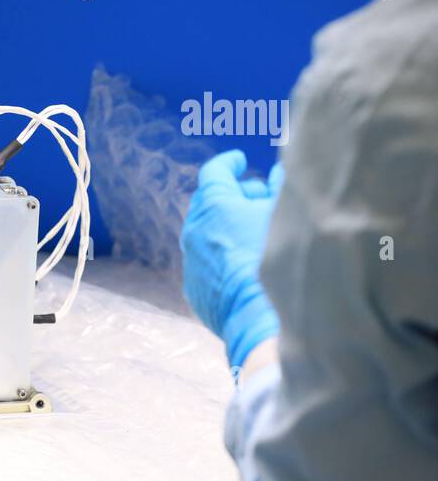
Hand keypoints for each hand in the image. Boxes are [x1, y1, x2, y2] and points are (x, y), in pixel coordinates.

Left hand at [180, 149, 282, 367]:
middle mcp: (194, 231)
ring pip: (206, 234)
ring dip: (227, 226)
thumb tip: (282, 174)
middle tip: (255, 195)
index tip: (239, 161)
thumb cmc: (281, 260)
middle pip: (209, 203)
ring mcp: (192, 263)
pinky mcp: (195, 289)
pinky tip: (245, 260)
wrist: (262, 319)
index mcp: (213, 206)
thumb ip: (284, 188)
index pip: (215, 173)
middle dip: (233, 195)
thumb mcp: (288, 215)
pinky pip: (207, 263)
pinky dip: (223, 254)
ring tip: (254, 228)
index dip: (229, 163)